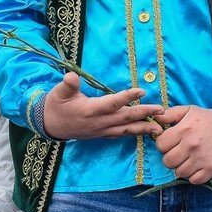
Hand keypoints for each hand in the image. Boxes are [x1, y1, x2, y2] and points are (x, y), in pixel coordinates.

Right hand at [43, 72, 164, 139]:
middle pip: (124, 118)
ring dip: (143, 128)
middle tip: (161, 110)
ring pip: (125, 129)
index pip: (112, 103)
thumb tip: (71, 76)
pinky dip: (133, 133)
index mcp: (89, 110)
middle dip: (144, 113)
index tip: (142, 90)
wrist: (49, 125)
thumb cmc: (55, 105)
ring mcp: (100, 130)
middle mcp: (98, 122)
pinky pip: (120, 135)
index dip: (127, 97)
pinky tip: (144, 132)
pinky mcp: (101, 135)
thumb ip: (67, 85)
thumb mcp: (58, 93)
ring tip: (159, 127)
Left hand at [155, 105, 211, 184]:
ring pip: (180, 172)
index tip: (171, 143)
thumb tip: (154, 118)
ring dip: (182, 167)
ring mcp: (202, 159)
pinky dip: (193, 176)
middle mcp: (192, 145)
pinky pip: (194, 180)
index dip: (163, 145)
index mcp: (184, 130)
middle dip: (171, 157)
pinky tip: (196, 167)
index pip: (160, 145)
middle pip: (168, 161)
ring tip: (188, 159)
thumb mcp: (188, 111)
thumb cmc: (208, 119)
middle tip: (179, 152)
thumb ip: (169, 114)